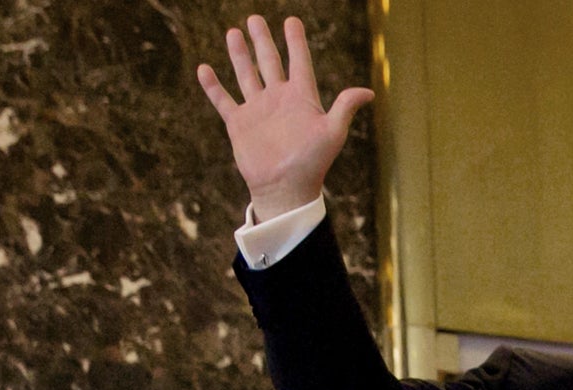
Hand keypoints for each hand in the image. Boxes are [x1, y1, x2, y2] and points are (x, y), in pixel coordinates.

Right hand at [197, 15, 373, 220]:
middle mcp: (278, 99)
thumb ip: (345, 108)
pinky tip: (204, 69)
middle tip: (254, 18)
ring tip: (233, 33)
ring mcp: (258, 110)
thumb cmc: (313, 163)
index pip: (299, 62)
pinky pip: (223, 100)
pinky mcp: (239, 124)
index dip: (295, 41)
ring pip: (246, 75)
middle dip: (262, 40)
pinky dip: (213, 86)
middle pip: (269, 62)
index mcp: (301, 98)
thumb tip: (368, 92)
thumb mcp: (332, 132)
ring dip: (239, 55)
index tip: (291, 21)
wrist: (286, 188)